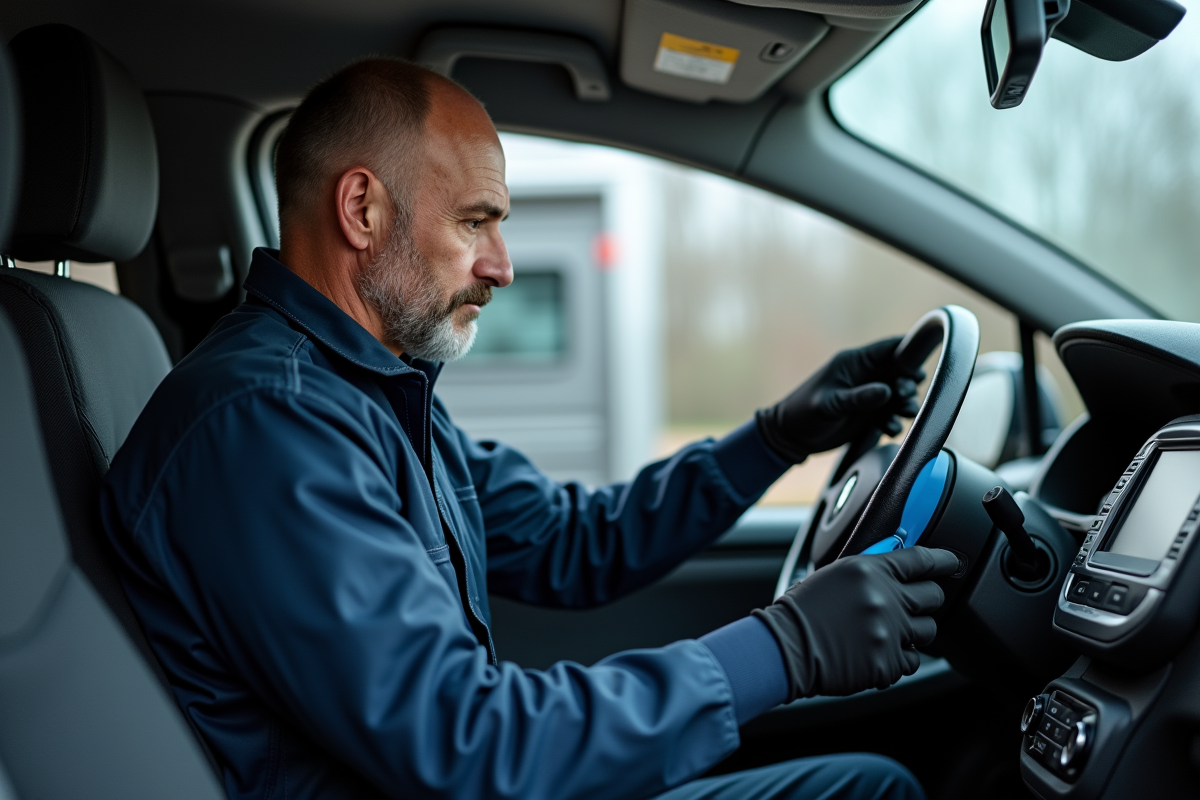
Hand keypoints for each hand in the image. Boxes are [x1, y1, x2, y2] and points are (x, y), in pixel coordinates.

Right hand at [753, 547, 959, 698]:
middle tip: (912, 603)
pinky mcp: (888, 663)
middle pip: (933, 596)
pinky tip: (876, 652)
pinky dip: (898, 658)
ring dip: (914, 631)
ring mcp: (890, 632)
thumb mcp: (834, 574)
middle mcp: (886, 598)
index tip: (951, 563)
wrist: (786, 647)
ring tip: (888, 631)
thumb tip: (895, 568)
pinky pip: (911, 661)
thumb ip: (869, 570)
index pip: (922, 559)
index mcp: (870, 570)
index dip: (942, 560)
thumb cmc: (801, 611)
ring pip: (928, 631)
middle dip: (926, 599)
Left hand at [755, 336, 923, 462]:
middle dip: (908, 383)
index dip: (909, 351)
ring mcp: (869, 396)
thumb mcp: (830, 404)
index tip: (921, 366)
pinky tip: (889, 429)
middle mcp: (866, 376)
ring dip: (906, 404)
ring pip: (899, 395)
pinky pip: (891, 415)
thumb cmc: (804, 412)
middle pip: (900, 372)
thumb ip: (858, 397)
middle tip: (903, 396)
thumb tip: (888, 391)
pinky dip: (894, 421)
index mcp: (854, 363)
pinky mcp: (869, 414)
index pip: (889, 348)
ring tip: (903, 413)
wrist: (791, 437)